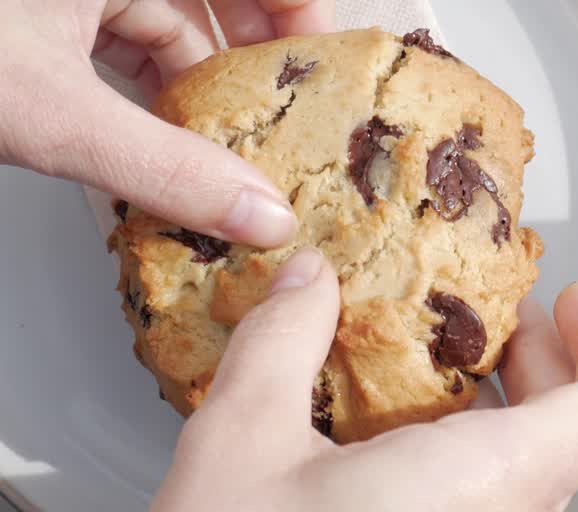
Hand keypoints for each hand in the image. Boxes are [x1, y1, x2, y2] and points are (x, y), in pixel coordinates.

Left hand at [0, 1, 334, 247]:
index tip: (325, 72)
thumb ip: (161, 166)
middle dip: (252, 61)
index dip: (302, 15)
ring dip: (196, 86)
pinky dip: (147, 91)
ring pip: (166, 25)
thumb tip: (260, 215)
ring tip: (222, 146)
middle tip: (281, 119)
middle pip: (214, 1)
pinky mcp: (41, 17)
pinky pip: (119, 42)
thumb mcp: (58, 114)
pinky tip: (156, 139)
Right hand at [55, 250, 577, 511]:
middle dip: (546, 365)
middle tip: (492, 321)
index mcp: (484, 489)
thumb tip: (308, 284)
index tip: (573, 302)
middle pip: (577, 439)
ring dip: (502, 416)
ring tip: (423, 377)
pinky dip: (467, 468)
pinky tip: (385, 450)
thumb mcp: (237, 443)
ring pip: (532, 483)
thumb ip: (284, 340)